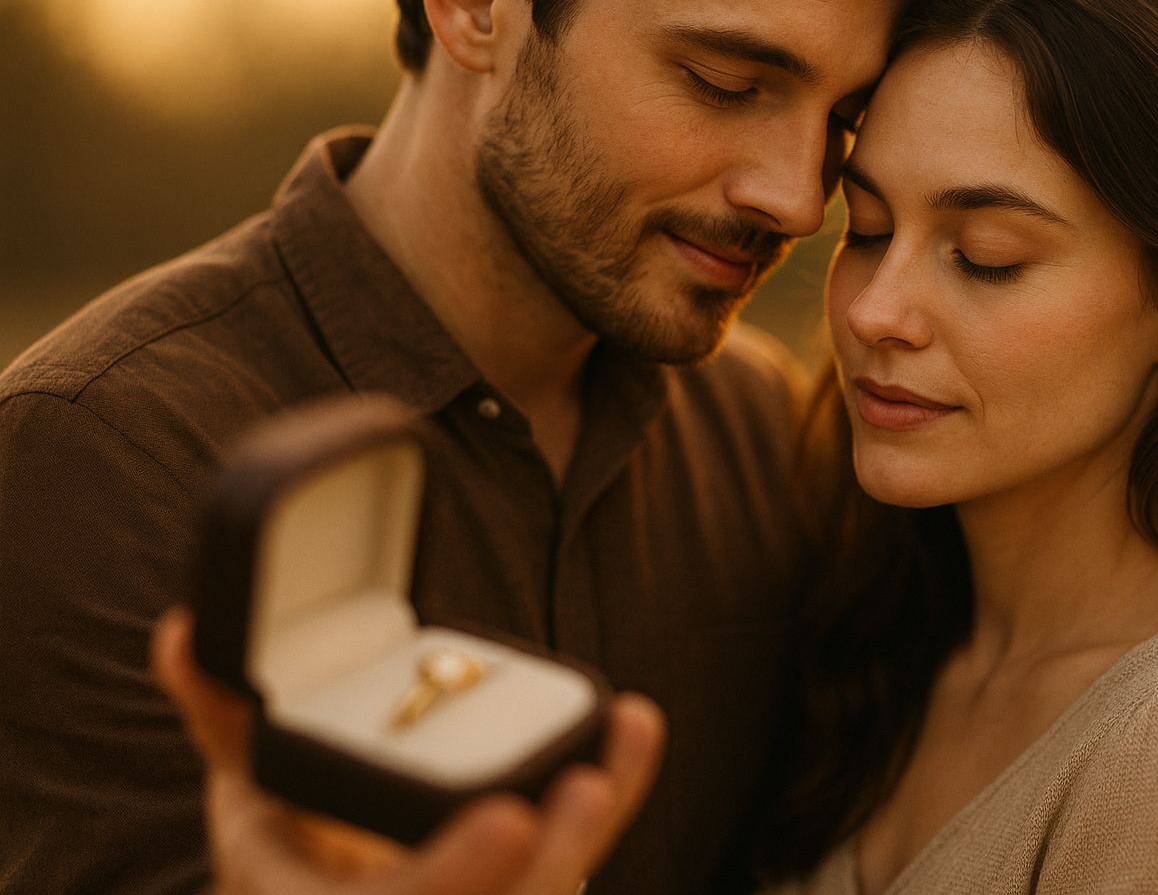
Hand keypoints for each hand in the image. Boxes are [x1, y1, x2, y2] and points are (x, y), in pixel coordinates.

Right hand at [151, 607, 665, 894]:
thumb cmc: (295, 861)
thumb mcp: (252, 802)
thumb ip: (228, 720)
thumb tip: (186, 627)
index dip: (457, 875)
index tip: (511, 817)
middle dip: (550, 861)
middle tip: (587, 787)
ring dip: (587, 836)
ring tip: (617, 749)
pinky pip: (566, 873)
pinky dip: (603, 812)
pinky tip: (631, 733)